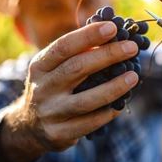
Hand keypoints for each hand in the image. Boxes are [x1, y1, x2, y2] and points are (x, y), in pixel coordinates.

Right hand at [0, 21, 138, 161]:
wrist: (29, 126)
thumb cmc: (52, 87)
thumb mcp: (54, 68)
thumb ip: (78, 53)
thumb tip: (114, 34)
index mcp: (40, 66)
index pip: (63, 46)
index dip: (88, 36)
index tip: (113, 28)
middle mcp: (42, 88)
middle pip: (77, 68)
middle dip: (107, 55)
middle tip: (132, 47)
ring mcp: (51, 112)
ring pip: (86, 100)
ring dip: (113, 87)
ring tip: (133, 76)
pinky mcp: (60, 133)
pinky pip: (90, 123)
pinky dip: (108, 112)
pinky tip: (122, 103)